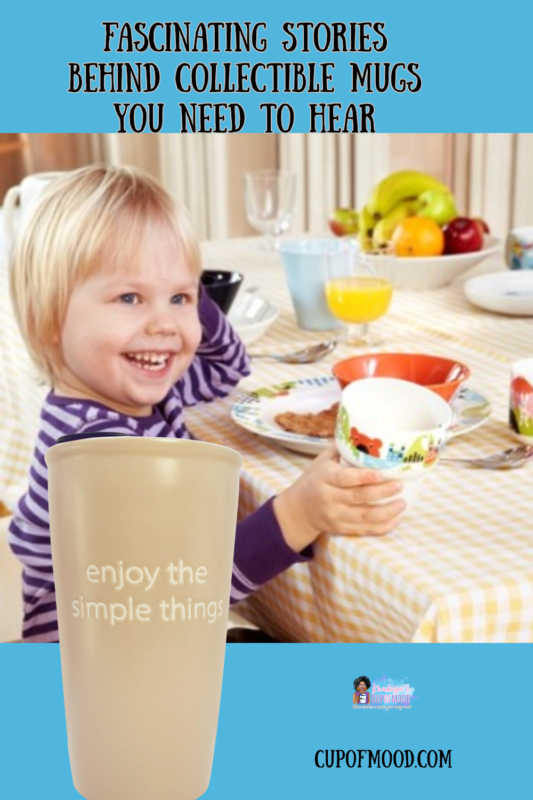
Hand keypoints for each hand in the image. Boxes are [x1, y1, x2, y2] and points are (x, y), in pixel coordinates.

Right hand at [273, 445, 405, 552]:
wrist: (298, 509)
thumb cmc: (314, 479)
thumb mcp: (321, 461)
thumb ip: (341, 449)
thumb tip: (364, 431)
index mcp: (324, 477)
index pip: (345, 478)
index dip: (364, 477)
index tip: (382, 473)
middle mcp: (328, 497)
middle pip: (358, 496)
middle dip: (382, 491)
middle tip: (399, 485)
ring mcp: (334, 515)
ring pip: (364, 516)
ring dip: (387, 511)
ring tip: (402, 503)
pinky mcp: (340, 529)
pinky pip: (364, 530)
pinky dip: (382, 526)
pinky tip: (396, 519)